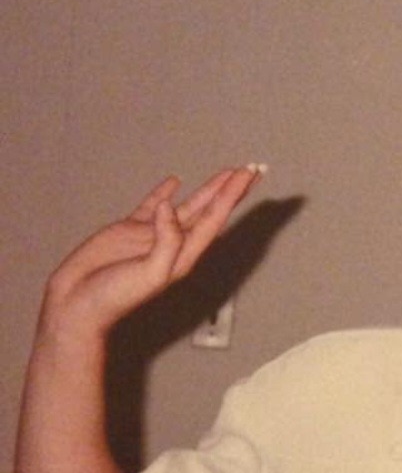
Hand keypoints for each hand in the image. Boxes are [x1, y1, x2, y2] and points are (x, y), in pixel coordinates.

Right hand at [41, 165, 264, 338]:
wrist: (78, 303)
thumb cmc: (115, 297)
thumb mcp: (150, 273)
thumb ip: (166, 242)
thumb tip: (169, 207)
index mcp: (184, 255)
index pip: (215, 218)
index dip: (231, 195)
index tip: (248, 174)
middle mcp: (173, 244)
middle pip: (210, 210)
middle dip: (230, 191)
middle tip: (252, 169)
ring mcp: (152, 235)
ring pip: (187, 206)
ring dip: (208, 189)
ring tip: (227, 173)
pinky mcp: (129, 230)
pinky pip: (151, 205)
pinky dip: (164, 191)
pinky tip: (174, 182)